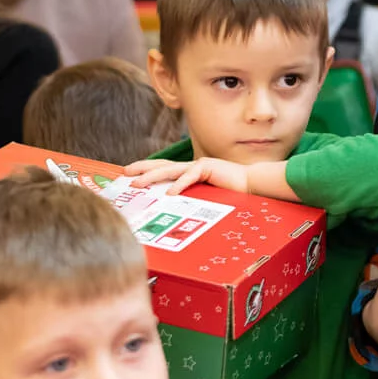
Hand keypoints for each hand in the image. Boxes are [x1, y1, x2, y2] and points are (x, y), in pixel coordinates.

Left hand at [124, 158, 249, 195]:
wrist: (253, 185)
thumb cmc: (231, 193)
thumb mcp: (206, 197)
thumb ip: (191, 199)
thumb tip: (172, 212)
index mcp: (190, 172)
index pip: (164, 170)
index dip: (146, 171)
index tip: (129, 175)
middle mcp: (192, 167)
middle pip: (161, 165)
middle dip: (141, 168)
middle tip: (124, 173)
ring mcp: (199, 165)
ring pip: (169, 169)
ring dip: (151, 176)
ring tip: (136, 183)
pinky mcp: (209, 168)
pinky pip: (190, 176)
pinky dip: (179, 185)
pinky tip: (170, 194)